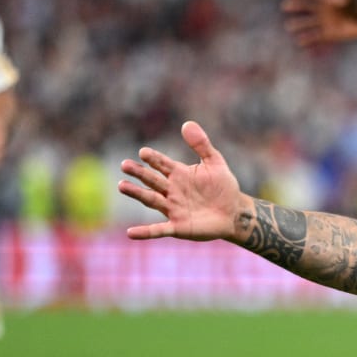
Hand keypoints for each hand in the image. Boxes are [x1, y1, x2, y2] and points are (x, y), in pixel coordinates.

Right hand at [119, 121, 245, 241]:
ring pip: (151, 200)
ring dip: (137, 193)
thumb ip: (202, 144)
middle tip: (125, 165)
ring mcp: (173, 209)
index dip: (154, 158)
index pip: (162, 164)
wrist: (234, 213)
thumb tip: (187, 123)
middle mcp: (172, 190)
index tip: (144, 152)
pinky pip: (158, 230)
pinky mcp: (178, 226)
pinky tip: (130, 233)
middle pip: (151, 180)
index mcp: (179, 174)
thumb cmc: (224, 187)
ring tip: (122, 185)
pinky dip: (145, 232)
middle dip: (139, 172)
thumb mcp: (215, 162)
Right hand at [282, 0, 356, 45]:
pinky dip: (308, 40)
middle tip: (285, 6)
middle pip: (307, 8)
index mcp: (327, 0)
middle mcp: (323, 10)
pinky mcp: (328, 34)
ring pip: (309, 24)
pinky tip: (300, 42)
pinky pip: (316, 37)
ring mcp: (324, 22)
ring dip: (299, 25)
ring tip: (289, 26)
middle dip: (296, 6)